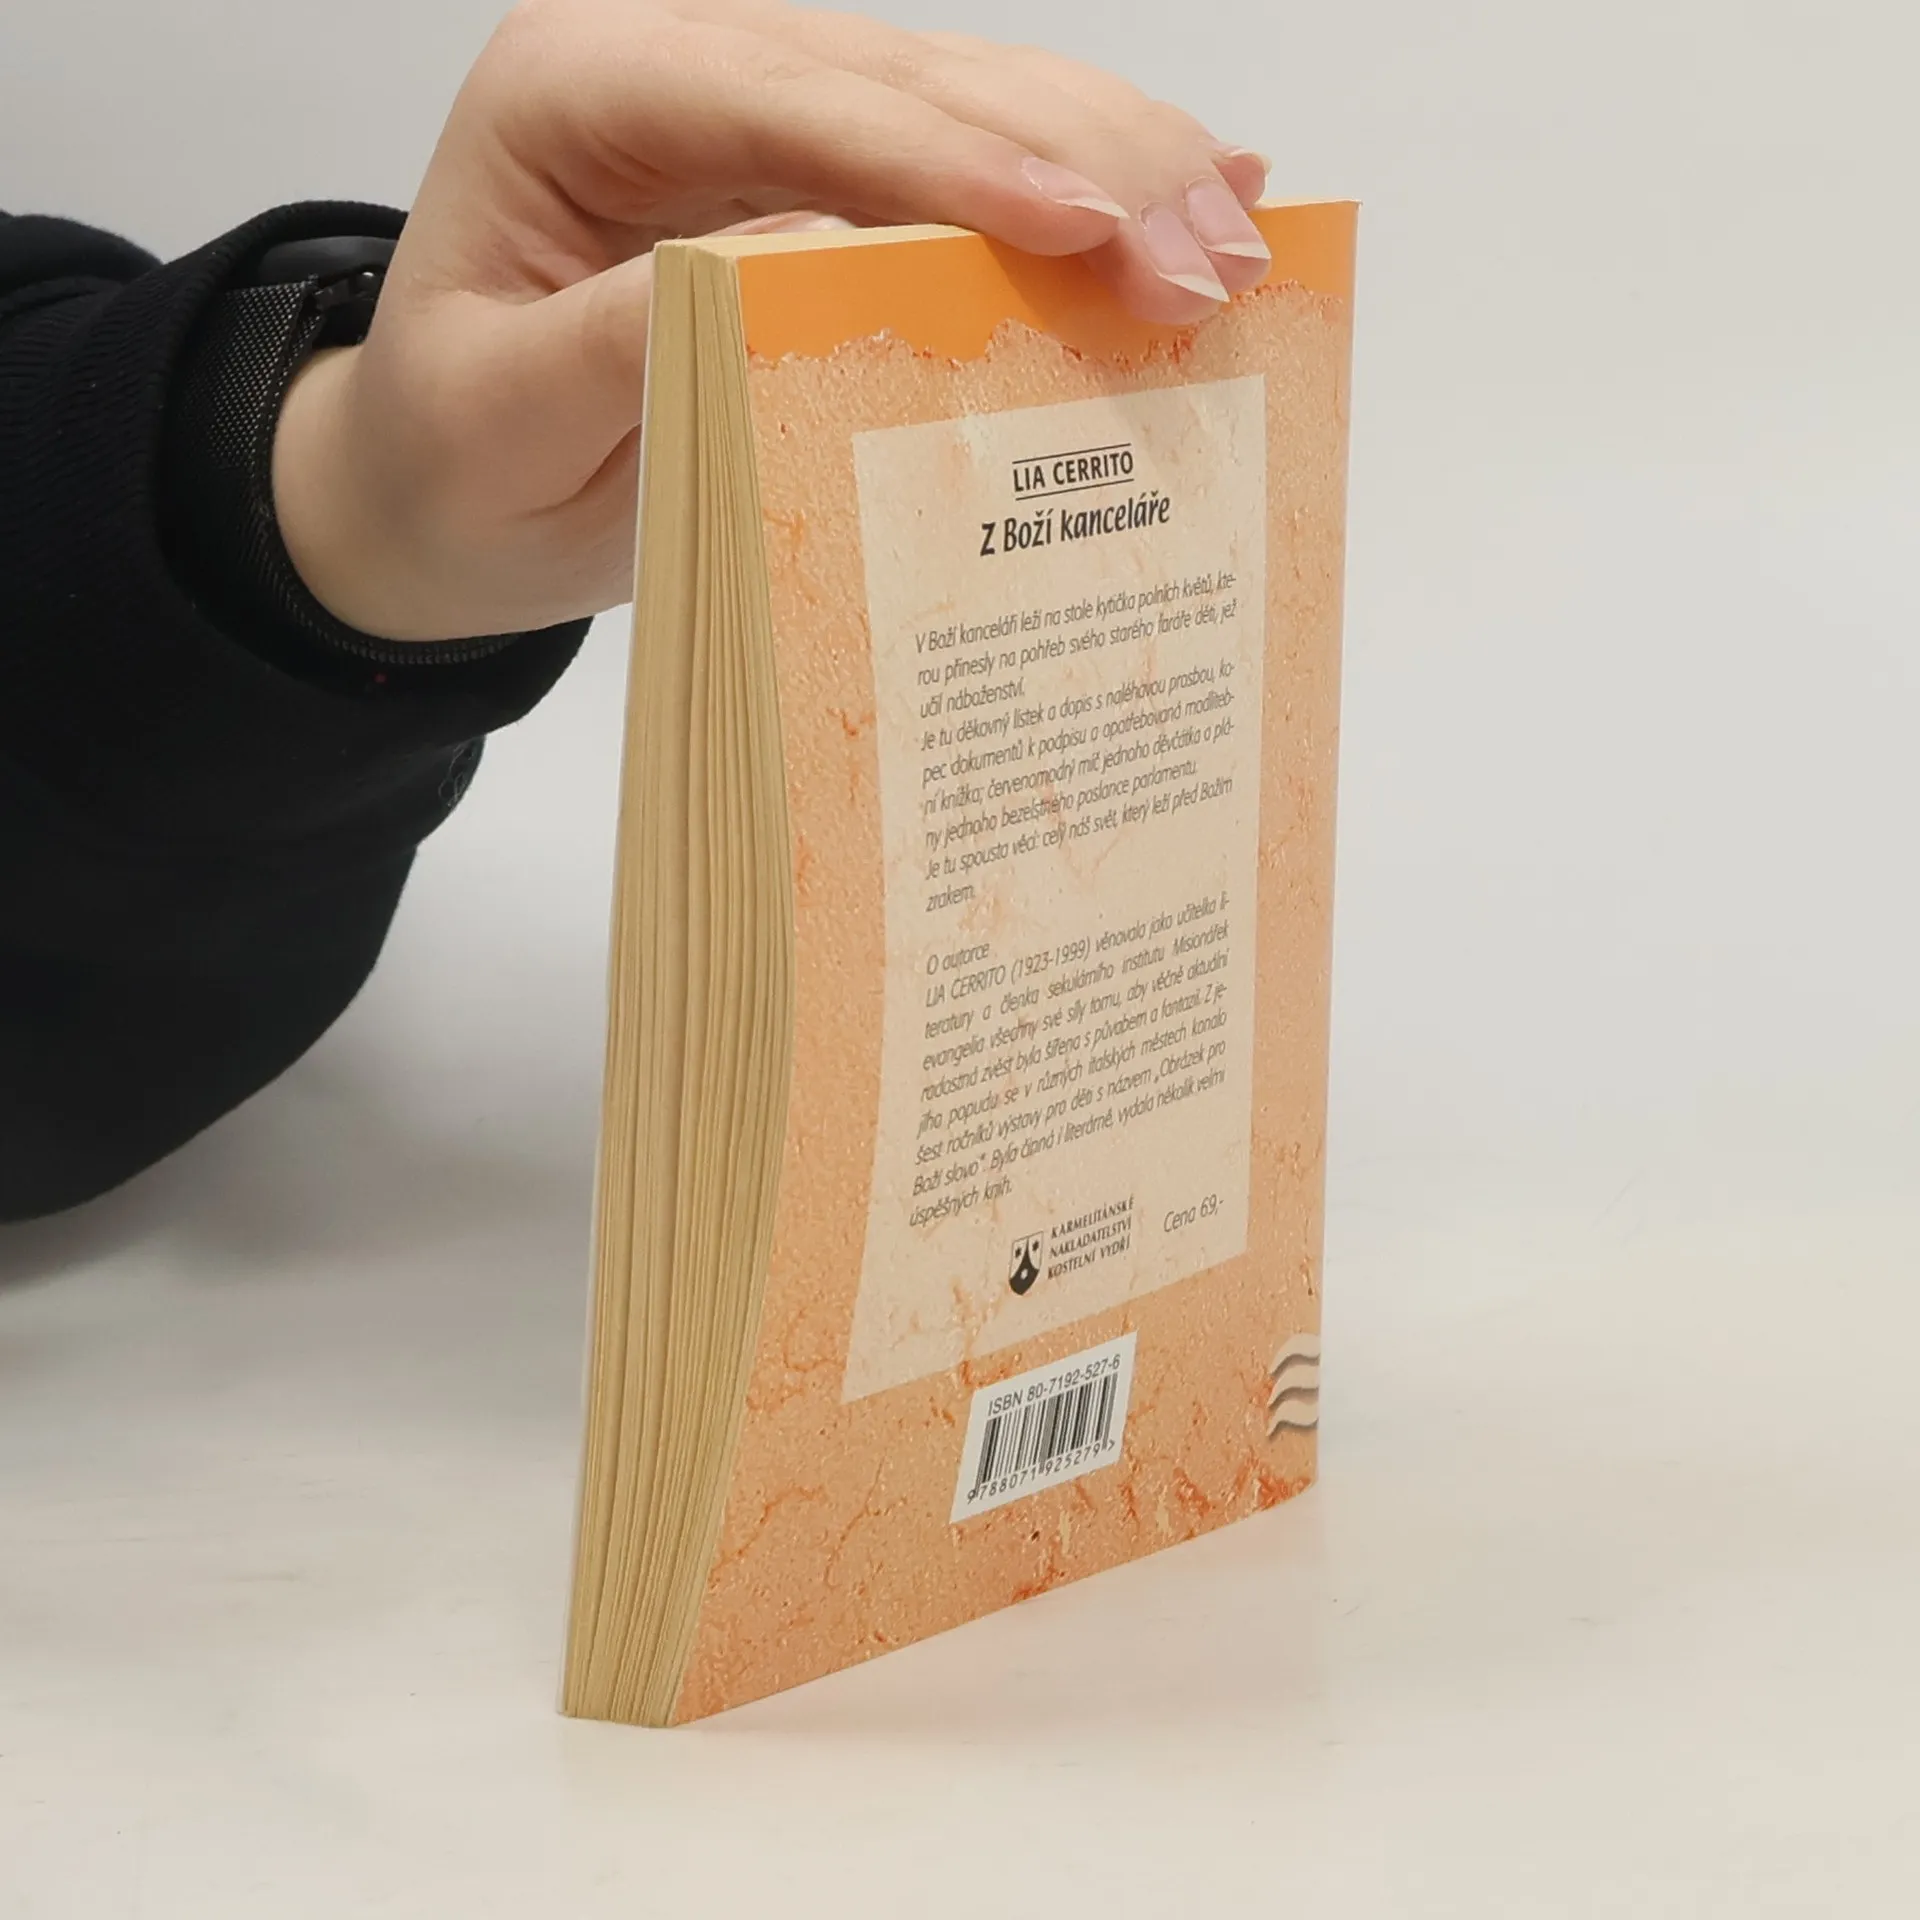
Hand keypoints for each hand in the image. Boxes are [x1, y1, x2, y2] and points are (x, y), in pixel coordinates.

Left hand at [273, 0, 1272, 641]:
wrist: (436, 489)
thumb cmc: (455, 463)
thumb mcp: (509, 415)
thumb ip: (637, 331)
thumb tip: (805, 264)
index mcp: (578, 94)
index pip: (785, 100)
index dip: (942, 154)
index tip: (1077, 220)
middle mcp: (680, 72)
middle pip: (905, 79)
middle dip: (1074, 157)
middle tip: (1209, 251)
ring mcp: (760, 115)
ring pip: (962, 102)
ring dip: (1111, 160)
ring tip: (1234, 230)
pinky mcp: (819, 180)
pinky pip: (965, 164)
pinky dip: (1081, 181)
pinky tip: (1195, 185)